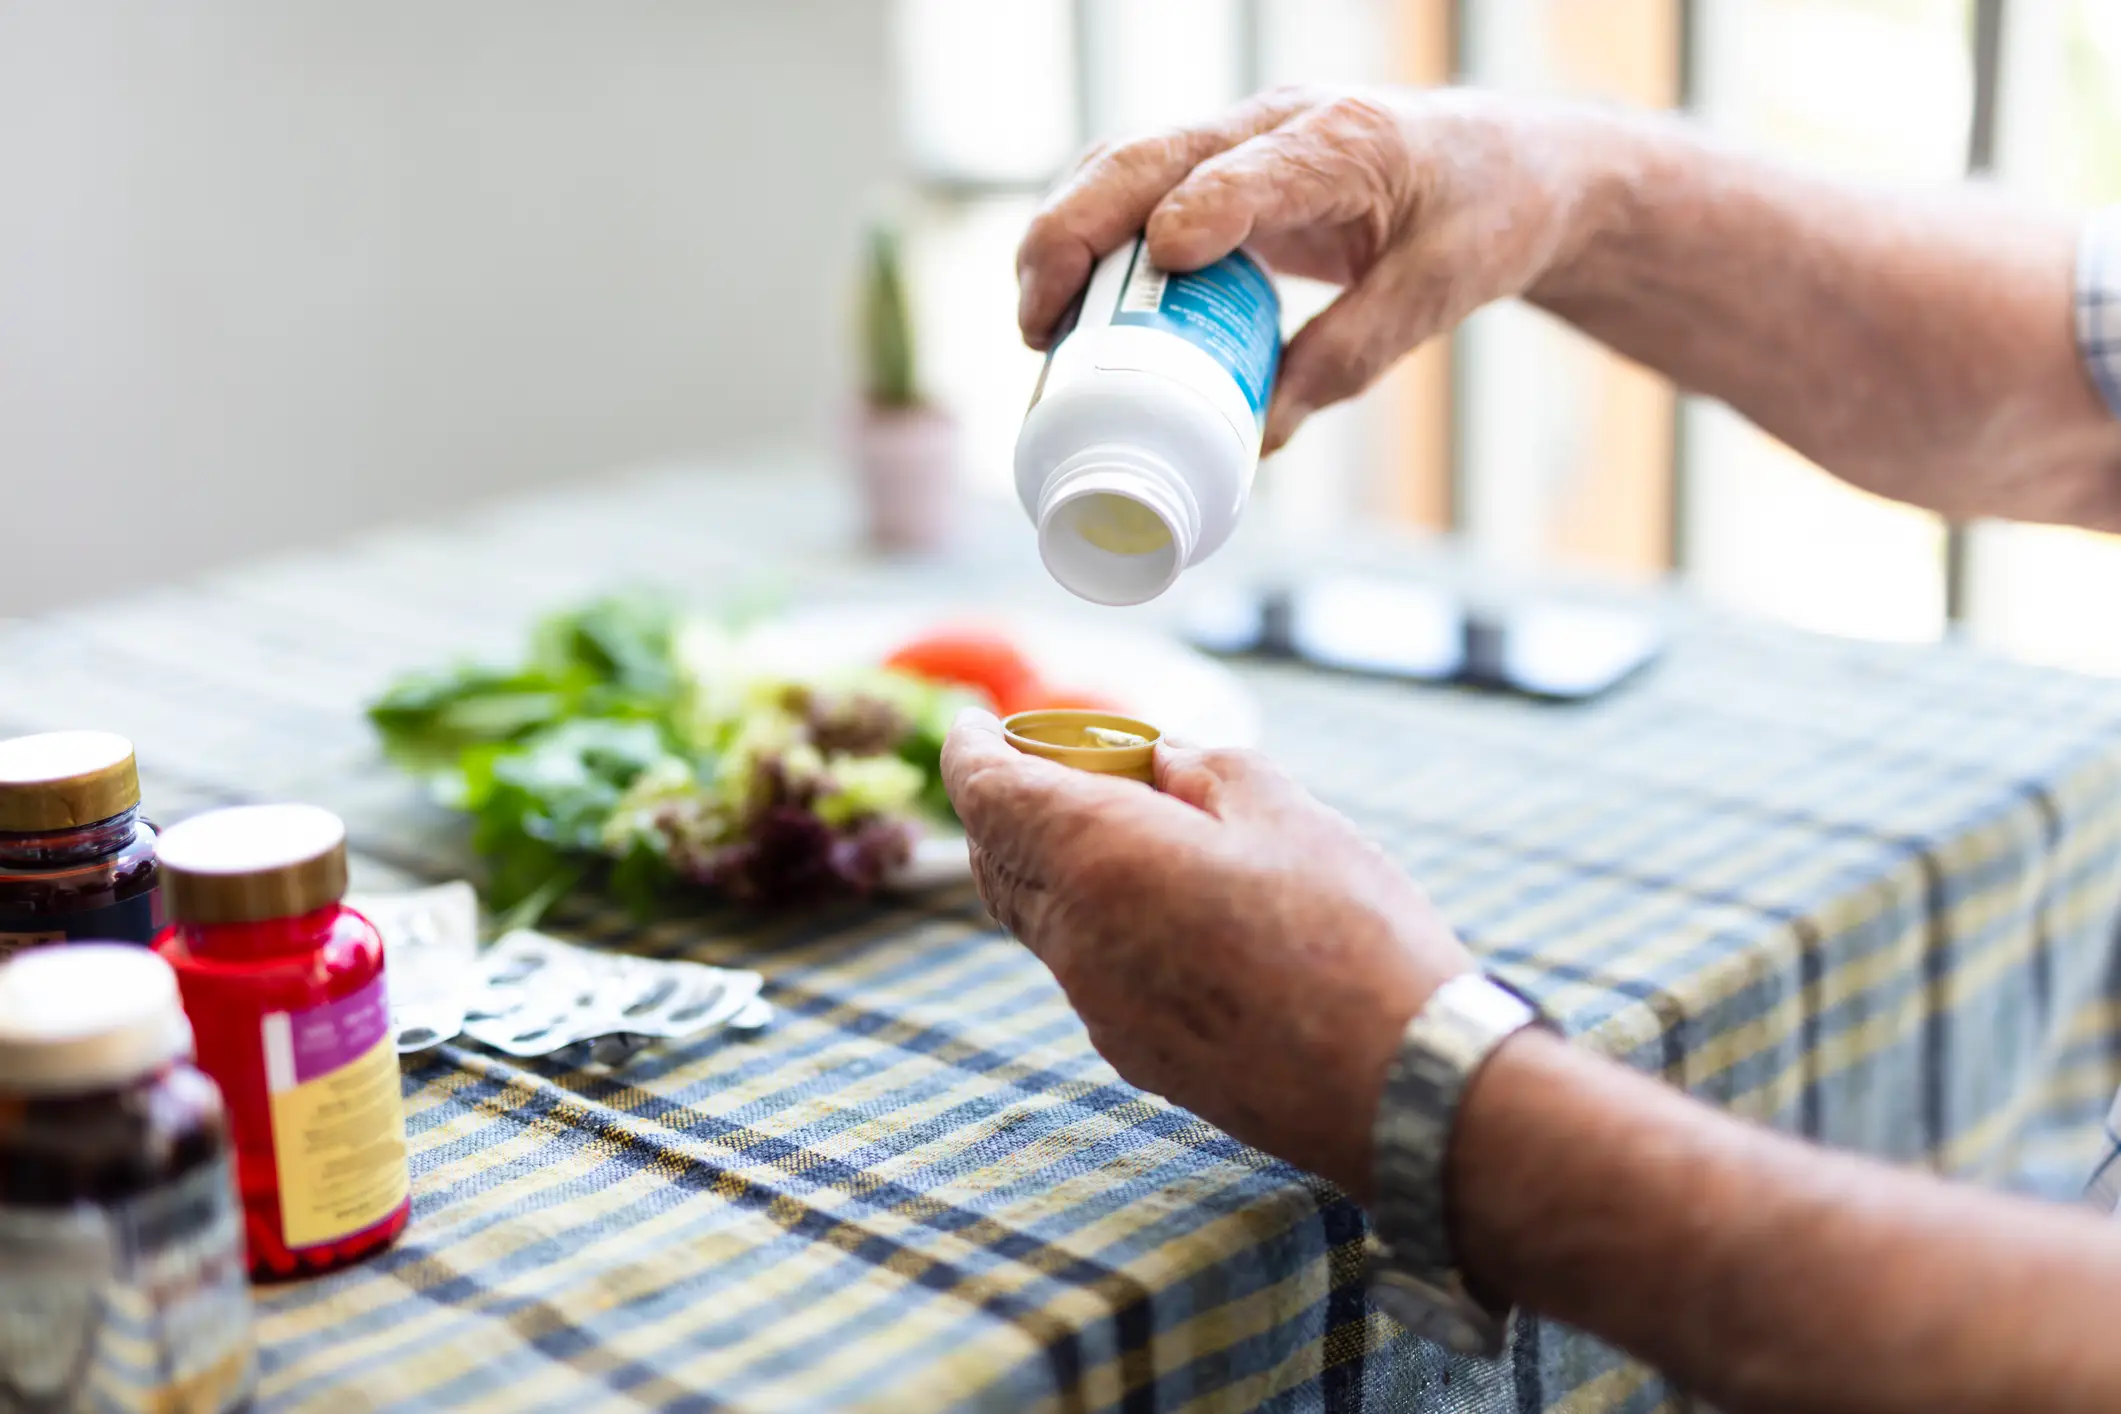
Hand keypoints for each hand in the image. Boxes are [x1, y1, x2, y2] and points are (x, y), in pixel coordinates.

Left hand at [941, 709, 1473, 1198]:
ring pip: (1039, 917)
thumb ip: (1202, 769)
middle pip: (998, 858)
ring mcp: (1097, 1008)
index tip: (971, 723)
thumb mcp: (1285, 812)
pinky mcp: (1134, 1054)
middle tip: (1048, 762)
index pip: (986, 793)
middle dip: (1006, 802)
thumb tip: (1158, 763)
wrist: (1401, 1088)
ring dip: (1050, 864)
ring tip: (1113, 827)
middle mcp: (1074, 939)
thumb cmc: (1350, 935)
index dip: (969, 749)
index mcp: (1097, 859)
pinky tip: (1160, 908)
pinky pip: (1084, 968)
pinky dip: (1092, 920)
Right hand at [1016, 86, 1627, 450]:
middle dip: (1077, 230)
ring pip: (1122, 165)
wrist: (1506, 164)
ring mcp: (1240, 141)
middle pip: (1149, 156)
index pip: (1258, 168)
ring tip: (1036, 326)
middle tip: (1037, 319)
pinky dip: (1090, 244)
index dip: (1204, 210)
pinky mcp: (1221, 169)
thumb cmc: (1482, 216)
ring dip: (1066, 238)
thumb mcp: (1437, 294)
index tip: (1162, 263)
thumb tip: (1255, 437)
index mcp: (1349, 142)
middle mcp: (1278, 124)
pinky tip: (1067, 311)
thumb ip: (1348, 357)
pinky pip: (1134, 192)